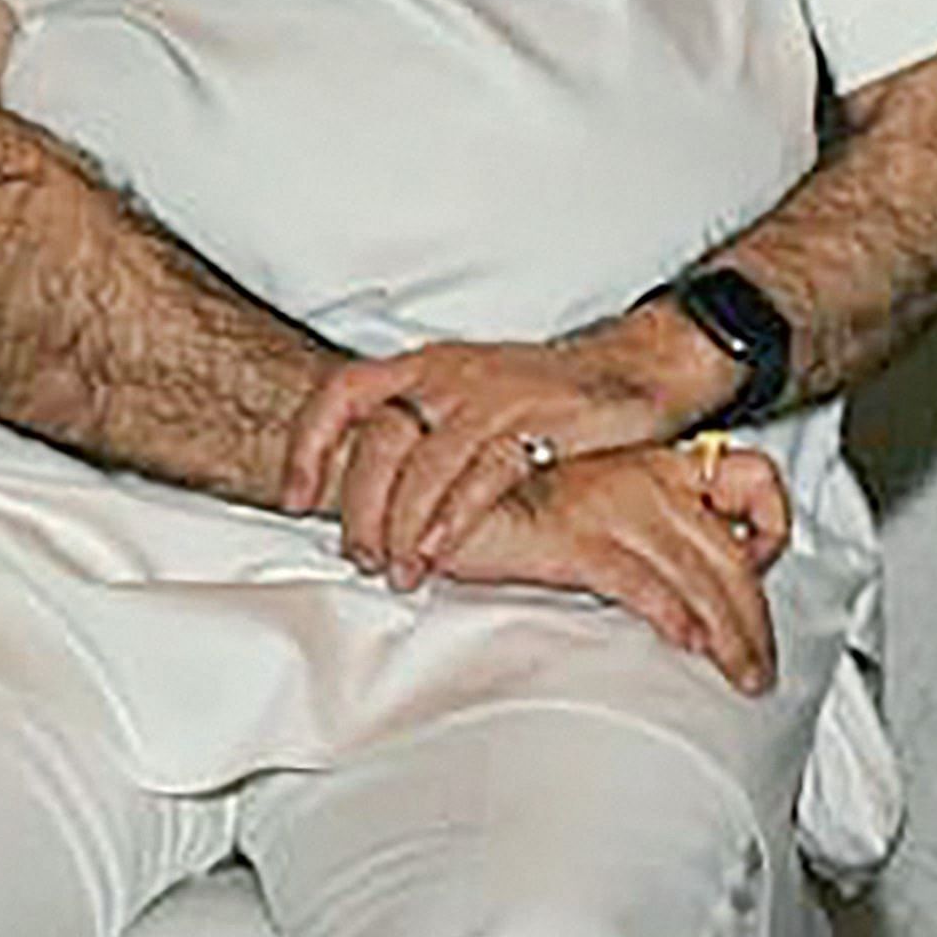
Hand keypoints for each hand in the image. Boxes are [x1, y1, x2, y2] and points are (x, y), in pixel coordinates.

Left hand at [284, 314, 705, 585]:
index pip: (342, 392)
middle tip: (360, 557)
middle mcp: (451, 375)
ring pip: (421, 467)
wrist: (639, 368)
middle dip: (358, 511)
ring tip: (401, 572)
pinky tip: (438, 553)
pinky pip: (479, 478)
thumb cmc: (550, 395)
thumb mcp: (472, 398)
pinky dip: (451, 522)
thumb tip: (360, 491)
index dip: (308, 446)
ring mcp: (493, 397)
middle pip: (375, 443)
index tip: (297, 499)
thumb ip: (422, 431)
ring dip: (401, 528)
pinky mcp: (537, 423)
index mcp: (428, 365)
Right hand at [428, 436, 793, 695]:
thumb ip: (637, 536)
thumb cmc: (511, 501)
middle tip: (760, 666)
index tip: (767, 586)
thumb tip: (677, 588)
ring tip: (740, 672)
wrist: (440, 480)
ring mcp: (614, 507)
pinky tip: (686, 641)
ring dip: (726, 632)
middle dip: (754, 618)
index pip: (750, 483)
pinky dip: (671, 613)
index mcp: (659, 466)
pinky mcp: (574, 536)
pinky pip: (639, 579)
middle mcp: (647, 481)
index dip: (774, 532)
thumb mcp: (592, 508)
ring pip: (696, 572)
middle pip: (728, 552)